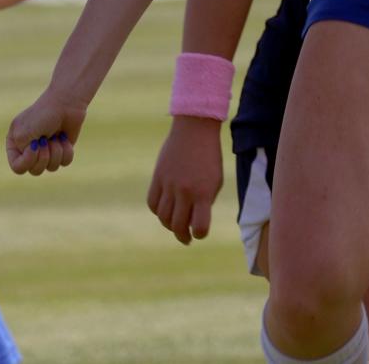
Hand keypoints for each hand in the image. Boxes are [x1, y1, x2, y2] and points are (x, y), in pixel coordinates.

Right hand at [6, 89, 84, 174]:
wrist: (66, 102)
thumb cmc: (43, 115)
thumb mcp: (23, 134)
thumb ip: (23, 155)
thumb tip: (39, 161)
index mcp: (15, 146)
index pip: (18, 168)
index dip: (28, 160)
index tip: (35, 143)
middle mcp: (30, 151)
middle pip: (35, 171)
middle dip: (44, 156)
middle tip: (46, 139)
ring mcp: (47, 151)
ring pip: (51, 168)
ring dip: (56, 151)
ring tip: (55, 135)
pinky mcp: (63, 149)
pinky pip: (65, 162)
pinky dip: (66, 149)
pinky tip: (64, 137)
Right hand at [147, 116, 223, 244]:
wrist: (195, 129)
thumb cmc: (209, 156)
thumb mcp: (215, 179)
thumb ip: (205, 201)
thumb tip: (192, 221)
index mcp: (203, 192)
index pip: (199, 226)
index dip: (200, 234)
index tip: (200, 233)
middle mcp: (185, 190)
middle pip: (177, 225)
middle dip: (183, 236)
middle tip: (186, 238)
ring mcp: (169, 184)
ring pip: (163, 217)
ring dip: (169, 225)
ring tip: (176, 225)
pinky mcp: (157, 177)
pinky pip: (153, 203)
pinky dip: (158, 211)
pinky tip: (165, 210)